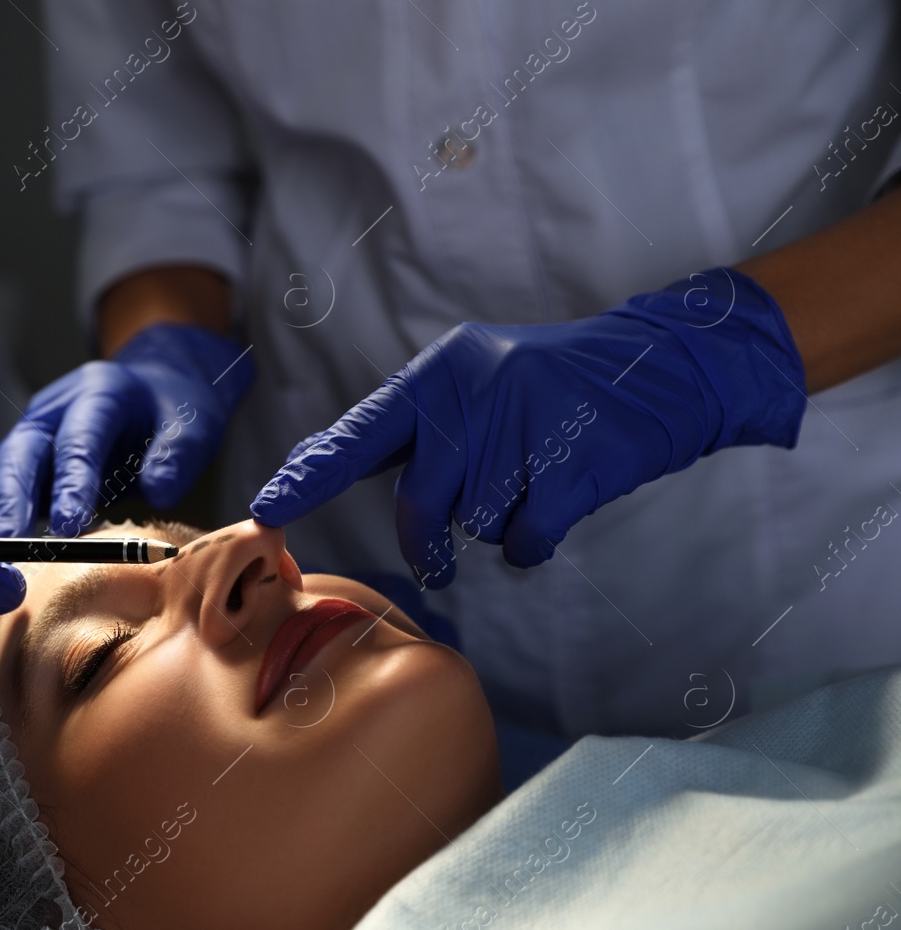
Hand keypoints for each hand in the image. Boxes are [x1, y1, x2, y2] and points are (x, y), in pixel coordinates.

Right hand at [0, 323, 253, 536]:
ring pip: (0, 471)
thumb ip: (177, 455)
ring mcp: (34, 433)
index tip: (68, 527)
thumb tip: (159, 491)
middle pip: (23, 453)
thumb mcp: (193, 424)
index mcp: (97, 393)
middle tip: (12, 544)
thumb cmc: (173, 410)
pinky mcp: (26, 460)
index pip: (78, 441)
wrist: (156, 390)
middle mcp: (54, 410)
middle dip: (14, 500)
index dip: (70, 484)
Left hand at [251, 268, 807, 586]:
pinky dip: (534, 544)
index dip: (310, 476)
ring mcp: (527, 426)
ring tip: (534, 484)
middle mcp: (473, 394)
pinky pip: (526, 540)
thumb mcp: (473, 382)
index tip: (265, 508)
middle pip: (420, 501)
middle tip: (436, 563)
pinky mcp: (576, 463)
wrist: (665, 366)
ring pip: (477, 523)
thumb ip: (410, 428)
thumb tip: (324, 464)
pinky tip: (557, 509)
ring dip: (499, 526)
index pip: (358, 434)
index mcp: (438, 375)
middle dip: (426, 544)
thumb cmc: (553, 387)